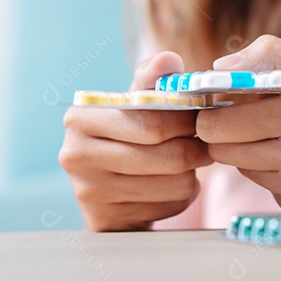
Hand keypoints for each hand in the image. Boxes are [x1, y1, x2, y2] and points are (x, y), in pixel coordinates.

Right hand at [59, 51, 212, 230]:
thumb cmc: (129, 135)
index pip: (152, 121)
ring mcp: (86, 192)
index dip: (187, 121)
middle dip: (195, 150)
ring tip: (186, 166)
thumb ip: (154, 78)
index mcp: (80, 118)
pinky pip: (167, 207)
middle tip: (206, 146)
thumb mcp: (136, 103)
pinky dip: (179, 198)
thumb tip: (168, 59)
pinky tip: (168, 189)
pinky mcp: (104, 221)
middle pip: (166, 156)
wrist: (109, 190)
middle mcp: (74, 155)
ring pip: (173, 184)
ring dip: (191, 176)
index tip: (202, 118)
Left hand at [194, 35, 280, 223]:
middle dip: (222, 132)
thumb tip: (220, 67)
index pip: (221, 118)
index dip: (213, 108)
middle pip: (221, 148)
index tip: (218, 99)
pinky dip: (274, 176)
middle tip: (240, 118)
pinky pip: (266, 190)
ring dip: (249, 153)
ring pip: (242, 169)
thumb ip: (276, 57)